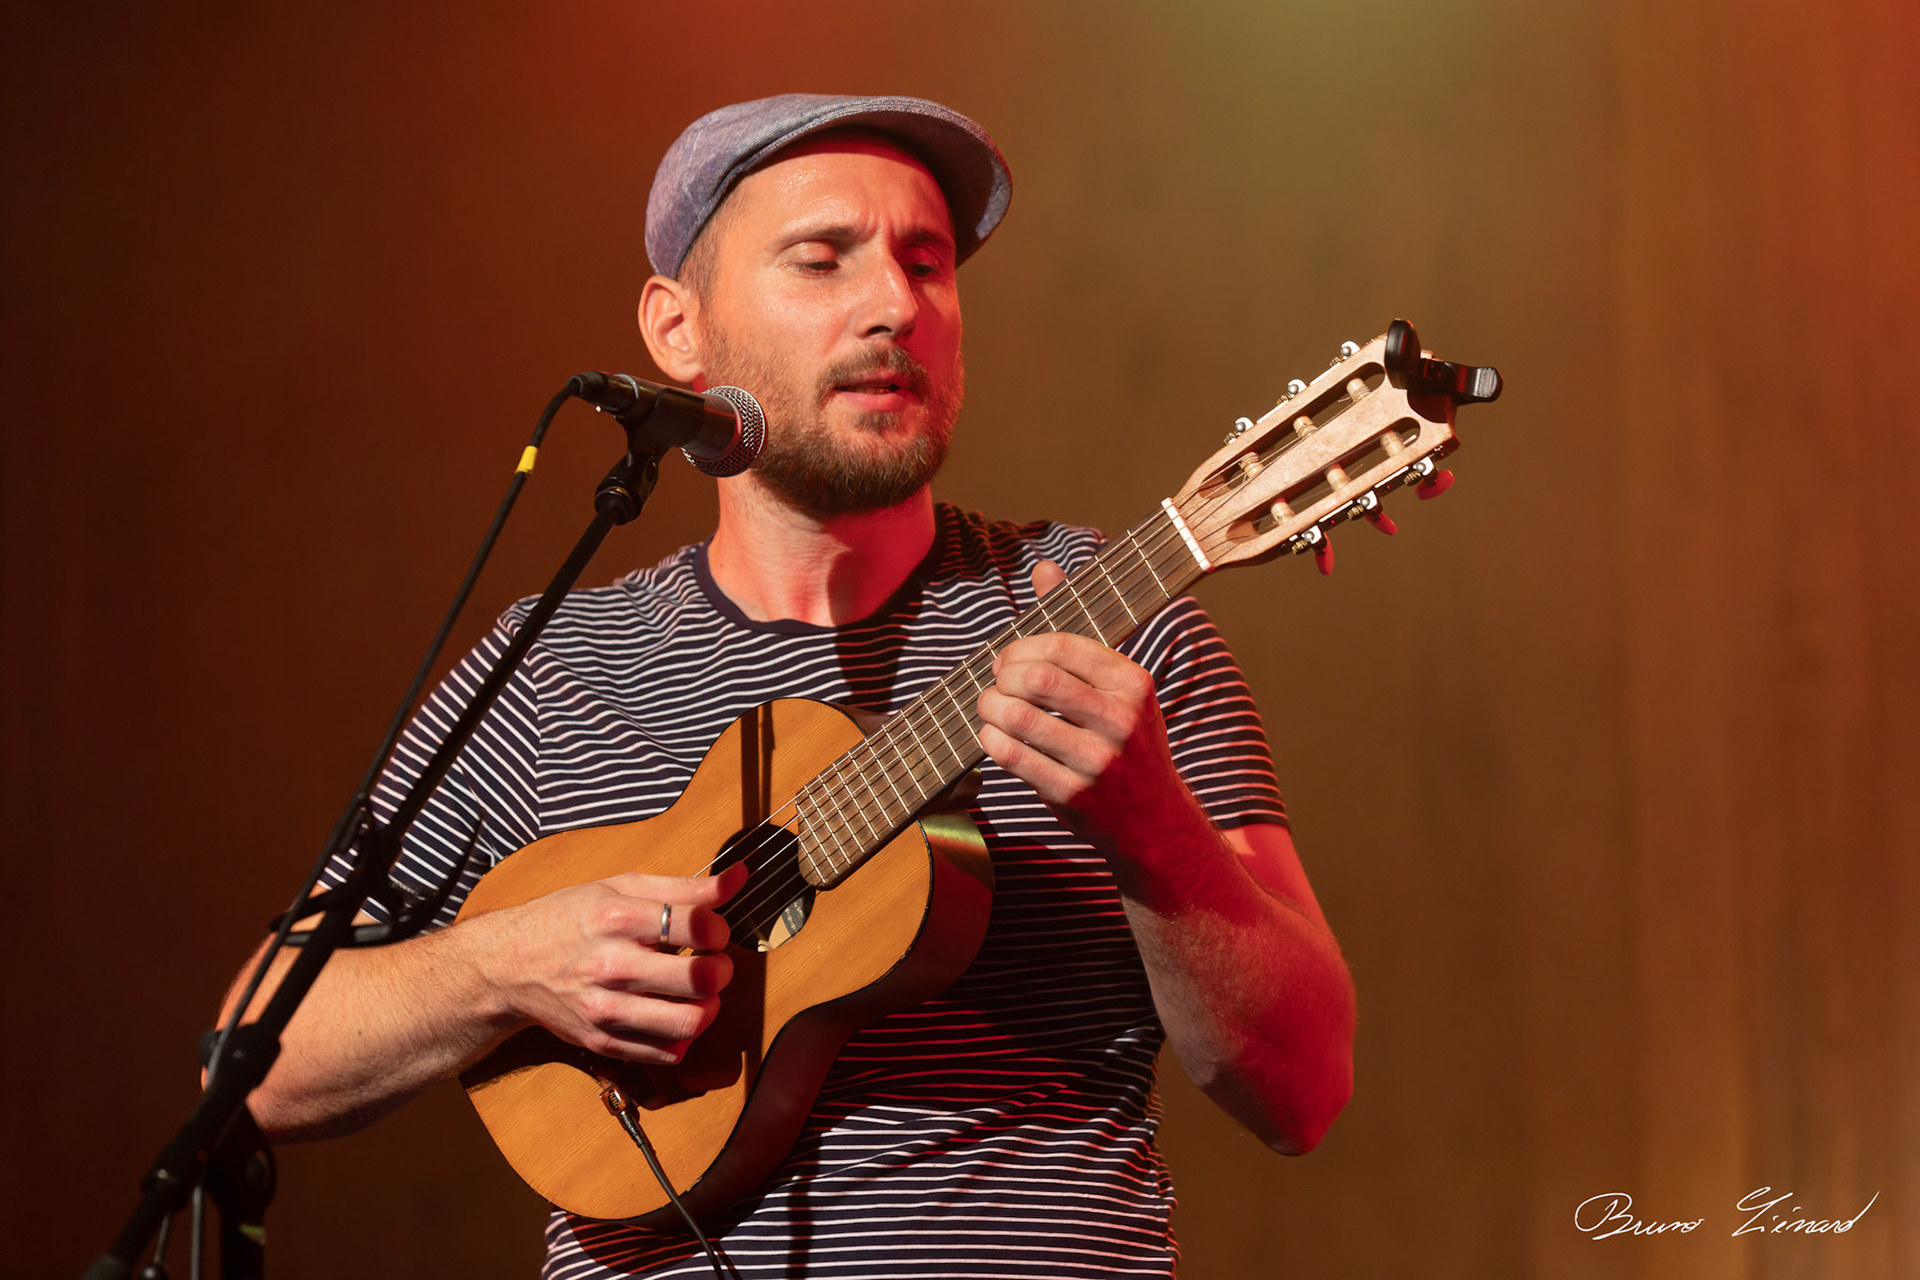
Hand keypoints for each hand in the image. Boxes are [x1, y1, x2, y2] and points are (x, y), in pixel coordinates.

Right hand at [481, 864, 743, 1064]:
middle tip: (713, 964)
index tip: (712, 931)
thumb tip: (739, 877)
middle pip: (700, 979)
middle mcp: (612, 966)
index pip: (697, 926)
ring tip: (700, 994)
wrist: (508, 966)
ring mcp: (606, 1009)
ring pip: (688, 1023)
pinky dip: (682, 1037)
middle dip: (721, 970)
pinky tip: (673, 1013)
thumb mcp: (620, 887)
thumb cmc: (568, 919)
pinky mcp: (603, 1042)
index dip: (719, 928)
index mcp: (617, 918)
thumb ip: (685, 886)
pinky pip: (665, 1053)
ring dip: (709, 1008)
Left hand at [975, 561, 1196, 853]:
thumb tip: (1044, 568)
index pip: (1061, 645)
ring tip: (988, 706)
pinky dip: (991, 739)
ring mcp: (1097, 761)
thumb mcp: (1117, 683)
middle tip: (996, 682)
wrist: (1152, 819)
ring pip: (1019, 718)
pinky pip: (1012, 756)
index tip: (1008, 658)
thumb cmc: (1126, 740)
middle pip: (1037, 678)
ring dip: (989, 707)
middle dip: (1002, 675)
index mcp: (1133, 682)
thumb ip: (1077, 626)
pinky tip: (993, 735)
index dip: (1021, 646)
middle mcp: (1120, 719)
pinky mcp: (1072, 795)